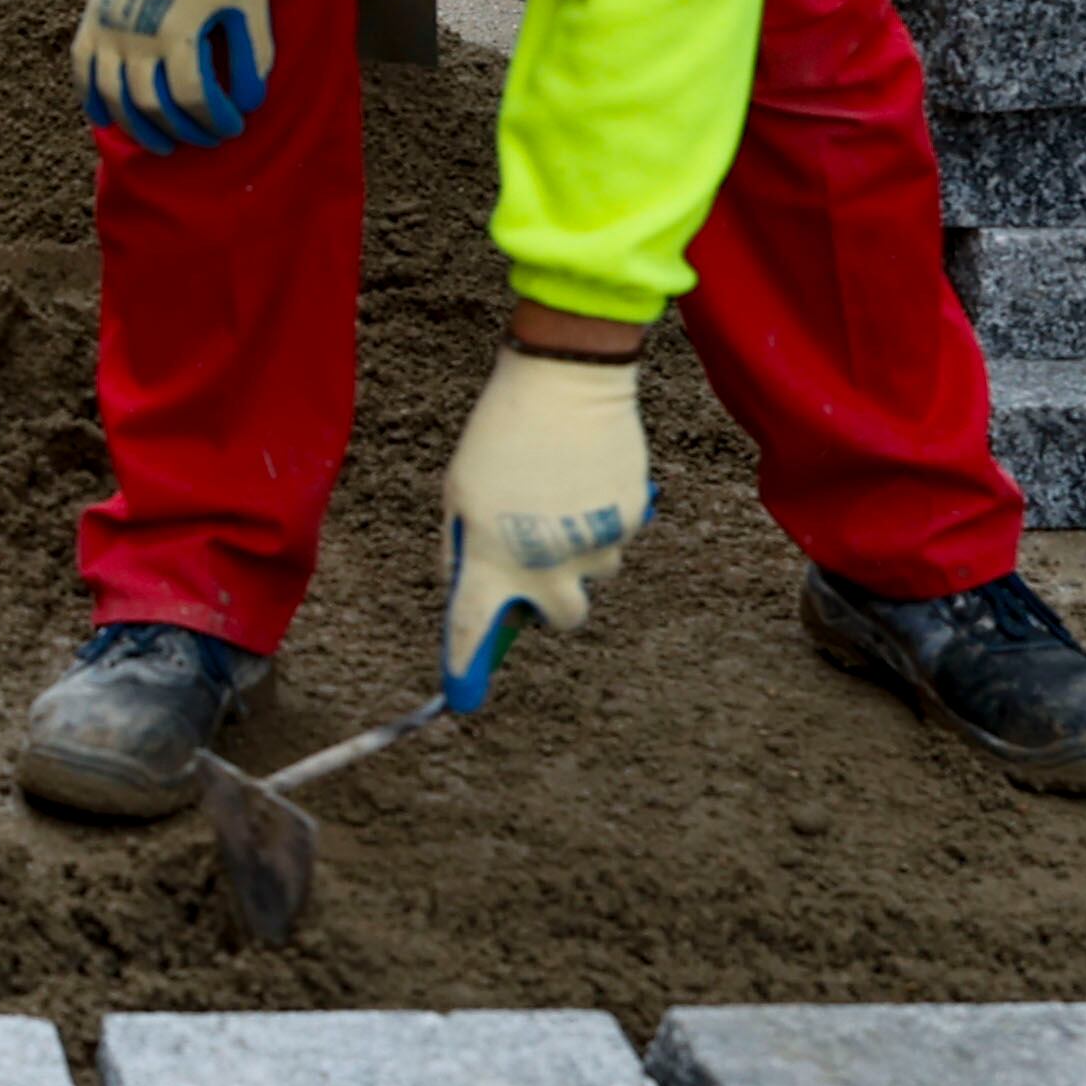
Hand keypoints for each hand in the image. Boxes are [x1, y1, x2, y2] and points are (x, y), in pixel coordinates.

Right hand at [74, 0, 270, 149]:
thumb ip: (253, 48)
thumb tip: (251, 97)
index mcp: (179, 30)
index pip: (193, 98)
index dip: (216, 119)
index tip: (235, 124)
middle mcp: (136, 37)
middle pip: (151, 106)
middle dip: (181, 130)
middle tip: (204, 138)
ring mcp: (108, 26)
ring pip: (113, 96)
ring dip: (136, 127)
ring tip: (159, 142)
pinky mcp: (92, 14)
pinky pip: (82, 68)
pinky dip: (91, 98)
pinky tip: (104, 117)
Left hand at [442, 346, 652, 708]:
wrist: (564, 386)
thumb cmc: (498, 436)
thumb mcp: (459, 496)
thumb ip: (464, 550)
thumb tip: (473, 587)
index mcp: (490, 556)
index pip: (472, 628)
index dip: (464, 667)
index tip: (458, 699)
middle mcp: (543, 564)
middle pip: (560, 620)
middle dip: (550, 605)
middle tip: (537, 567)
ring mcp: (591, 547)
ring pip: (592, 575)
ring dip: (577, 555)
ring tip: (558, 498)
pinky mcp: (627, 524)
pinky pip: (614, 539)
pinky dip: (599, 521)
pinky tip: (583, 480)